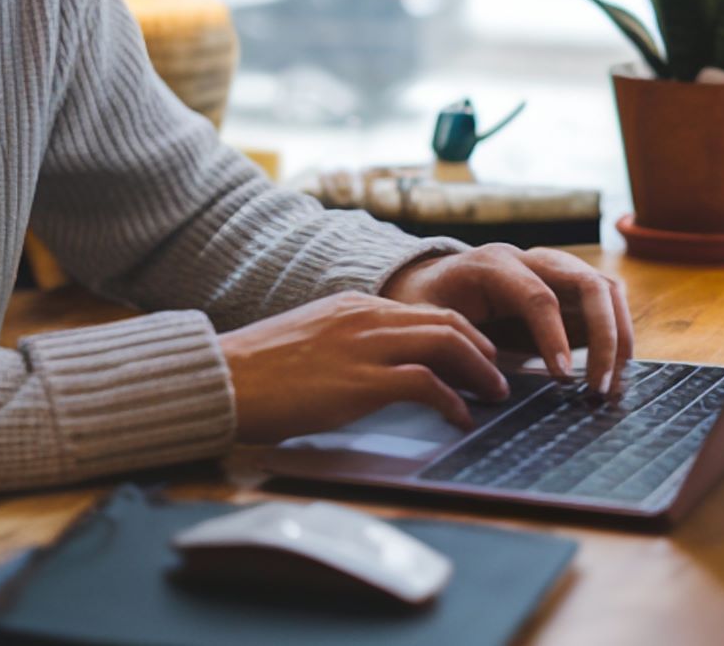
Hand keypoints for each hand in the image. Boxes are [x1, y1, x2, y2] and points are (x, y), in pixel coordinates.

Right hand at [218, 291, 509, 443]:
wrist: (225, 377)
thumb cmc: (257, 370)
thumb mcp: (309, 342)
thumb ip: (343, 346)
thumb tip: (368, 368)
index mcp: (352, 305)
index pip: (424, 311)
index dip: (461, 334)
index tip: (478, 354)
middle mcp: (365, 317)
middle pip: (447, 322)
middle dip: (482, 349)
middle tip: (498, 374)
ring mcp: (366, 347)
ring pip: (447, 344)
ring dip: (479, 372)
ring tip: (493, 395)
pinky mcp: (362, 382)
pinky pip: (427, 384)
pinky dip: (453, 402)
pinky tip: (461, 419)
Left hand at [380, 244, 634, 397]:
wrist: (433, 282)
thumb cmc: (428, 305)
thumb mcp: (427, 322)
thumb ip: (452, 348)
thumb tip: (490, 387)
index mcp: (494, 265)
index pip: (538, 296)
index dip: (554, 337)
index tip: (563, 377)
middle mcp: (533, 260)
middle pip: (587, 284)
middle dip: (604, 336)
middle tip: (600, 387)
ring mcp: (556, 270)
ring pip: (606, 289)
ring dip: (619, 336)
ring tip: (614, 384)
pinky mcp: (570, 288)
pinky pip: (607, 304)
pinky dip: (618, 335)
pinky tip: (613, 373)